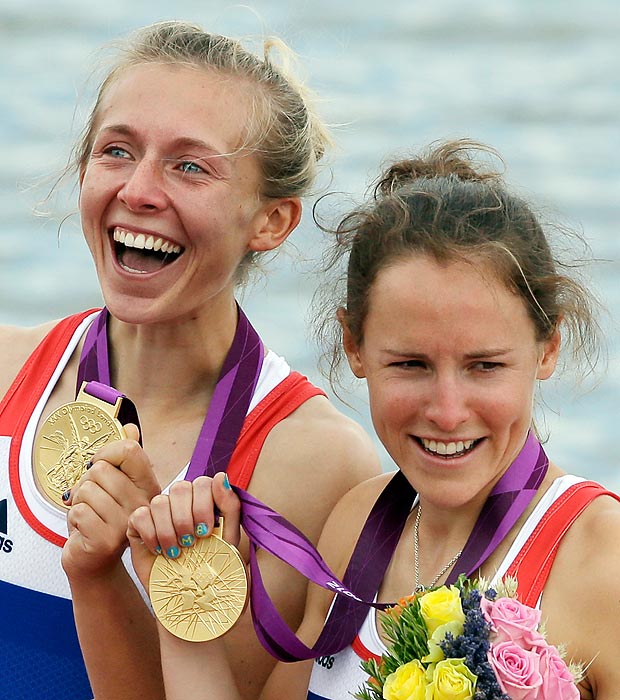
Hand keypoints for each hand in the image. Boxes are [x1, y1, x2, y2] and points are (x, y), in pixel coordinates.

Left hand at [61, 424, 160, 580]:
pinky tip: (84, 528)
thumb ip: (122, 457)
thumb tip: (130, 428)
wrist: (93, 560)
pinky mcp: (107, 540)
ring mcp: (127, 523)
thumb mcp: (113, 485)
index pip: (130, 450)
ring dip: (79, 502)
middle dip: (86, 483)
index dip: (106, 452)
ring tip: (88, 515)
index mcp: (148, 486)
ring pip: (86, 489)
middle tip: (92, 500)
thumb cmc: (101, 520)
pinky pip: (78, 511)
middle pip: (100, 470)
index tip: (99, 464)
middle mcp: (142, 504)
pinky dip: (73, 518)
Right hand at [127, 473, 241, 591]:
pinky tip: (160, 552)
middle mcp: (182, 502)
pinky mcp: (138, 526)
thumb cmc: (214, 571)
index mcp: (205, 501)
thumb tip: (222, 476)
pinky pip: (140, 516)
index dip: (204, 503)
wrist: (192, 602)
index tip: (207, 530)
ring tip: (177, 552)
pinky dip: (151, 534)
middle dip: (187, 517)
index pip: (203, 482)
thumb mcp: (230, 539)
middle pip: (180, 487)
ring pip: (160, 502)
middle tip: (192, 542)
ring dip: (169, 530)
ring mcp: (160, 513)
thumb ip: (230, 507)